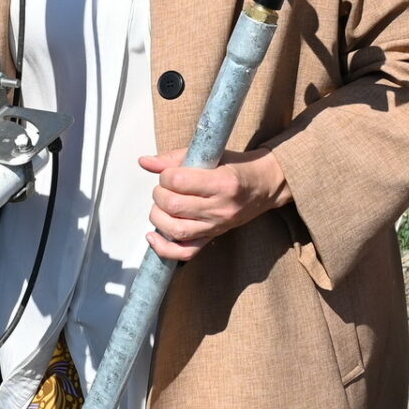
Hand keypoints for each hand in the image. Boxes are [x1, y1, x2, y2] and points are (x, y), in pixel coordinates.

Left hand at [138, 146, 288, 261]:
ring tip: (161, 206)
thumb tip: (144, 162)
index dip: (165, 175)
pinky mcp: (213, 237)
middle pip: (174, 206)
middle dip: (160, 194)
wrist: (264, 186)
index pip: (179, 181)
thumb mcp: (211, 155)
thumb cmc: (236, 167)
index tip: (169, 173)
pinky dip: (164, 248)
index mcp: (223, 183)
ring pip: (176, 230)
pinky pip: (186, 252)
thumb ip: (176, 158)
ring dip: (158, 217)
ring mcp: (217, 226)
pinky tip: (153, 236)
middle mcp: (221, 208)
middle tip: (164, 188)